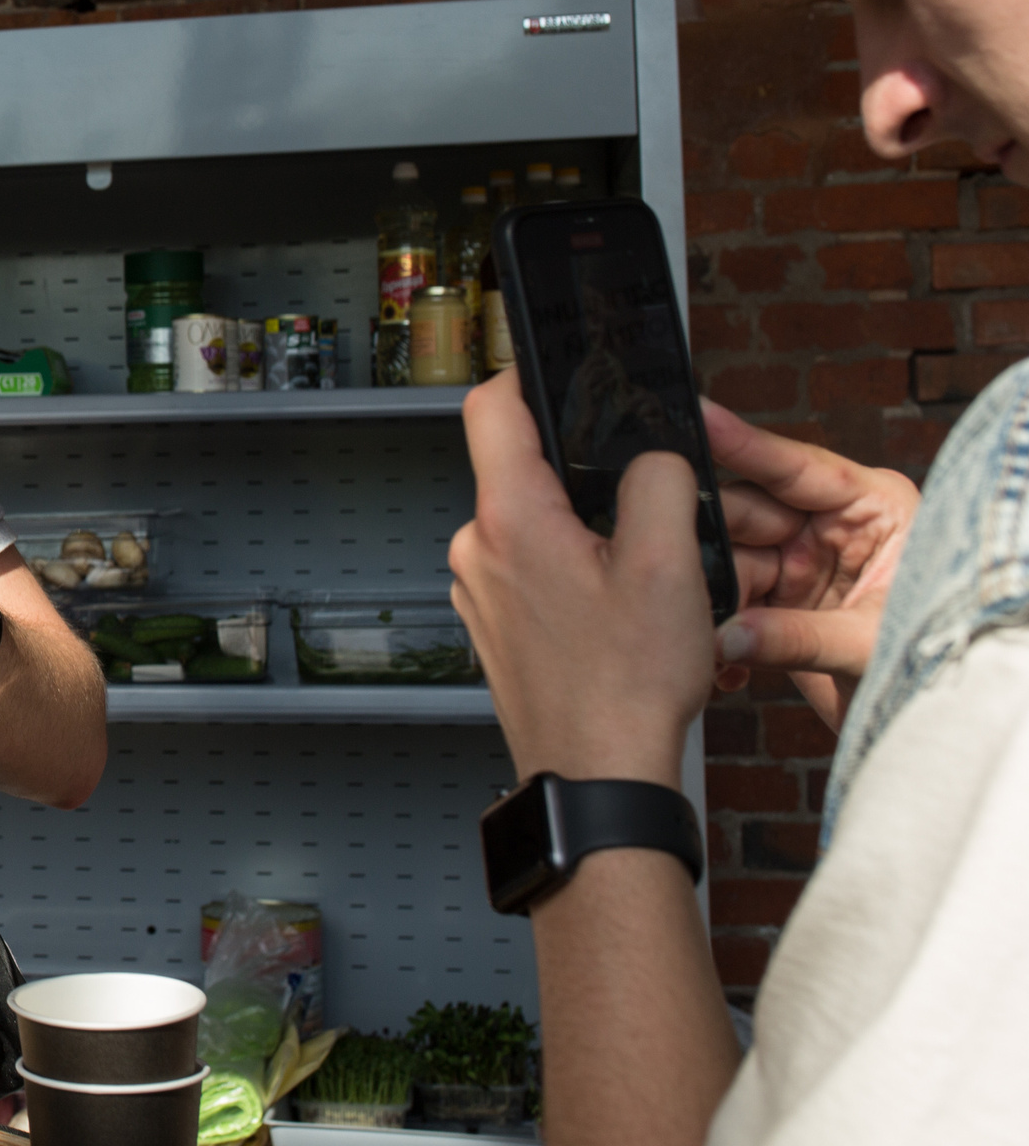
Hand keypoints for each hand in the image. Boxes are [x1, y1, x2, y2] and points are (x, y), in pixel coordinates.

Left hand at [448, 372, 715, 786]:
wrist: (597, 776)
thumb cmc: (625, 687)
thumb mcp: (668, 564)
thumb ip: (658, 483)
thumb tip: (650, 456)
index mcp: (509, 519)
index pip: (492, 408)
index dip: (527, 376)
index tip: (560, 370)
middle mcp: (477, 549)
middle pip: (520, 469)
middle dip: (580, 473)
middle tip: (638, 499)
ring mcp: (478, 590)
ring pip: (530, 523)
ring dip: (580, 530)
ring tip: (634, 572)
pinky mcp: (492, 624)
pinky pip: (528, 569)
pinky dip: (569, 571)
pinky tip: (614, 609)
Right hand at [704, 401, 916, 728]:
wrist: (937, 719)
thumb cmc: (936, 663)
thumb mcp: (873, 645)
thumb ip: (798, 637)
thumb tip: (727, 635)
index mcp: (874, 508)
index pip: (800, 469)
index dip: (747, 445)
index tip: (703, 418)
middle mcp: (832, 526)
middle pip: (748, 512)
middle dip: (711, 541)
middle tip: (672, 562)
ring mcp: (801, 563)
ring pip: (729, 560)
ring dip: (709, 595)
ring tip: (695, 626)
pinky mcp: (777, 601)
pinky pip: (728, 602)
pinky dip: (717, 631)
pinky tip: (720, 661)